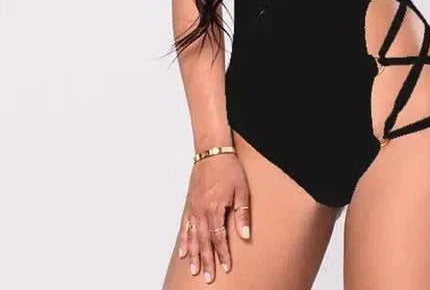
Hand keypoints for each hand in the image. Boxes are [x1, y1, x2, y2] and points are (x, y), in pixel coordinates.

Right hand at [177, 152, 250, 283]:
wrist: (212, 152)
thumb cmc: (229, 168)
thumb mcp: (241, 190)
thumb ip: (242, 214)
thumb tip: (245, 235)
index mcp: (215, 208)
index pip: (218, 237)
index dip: (222, 253)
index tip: (225, 266)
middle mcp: (201, 211)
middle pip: (203, 241)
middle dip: (207, 260)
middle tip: (208, 277)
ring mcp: (193, 208)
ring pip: (192, 236)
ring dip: (194, 255)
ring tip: (195, 269)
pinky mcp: (189, 204)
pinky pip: (184, 226)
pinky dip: (183, 241)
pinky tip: (183, 252)